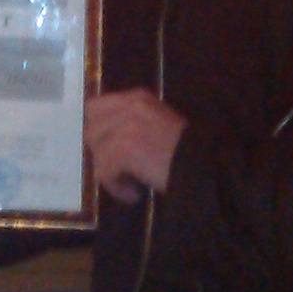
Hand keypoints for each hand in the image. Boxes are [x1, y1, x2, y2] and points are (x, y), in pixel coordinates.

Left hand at [85, 89, 187, 203]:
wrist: (201, 164)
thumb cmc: (186, 148)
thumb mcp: (158, 121)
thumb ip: (132, 120)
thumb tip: (106, 137)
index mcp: (137, 97)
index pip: (95, 107)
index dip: (96, 129)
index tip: (106, 147)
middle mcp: (128, 107)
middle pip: (91, 130)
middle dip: (101, 152)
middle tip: (117, 167)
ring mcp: (124, 127)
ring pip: (98, 153)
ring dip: (110, 173)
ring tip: (129, 184)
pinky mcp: (123, 149)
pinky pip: (105, 172)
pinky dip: (117, 187)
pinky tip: (133, 194)